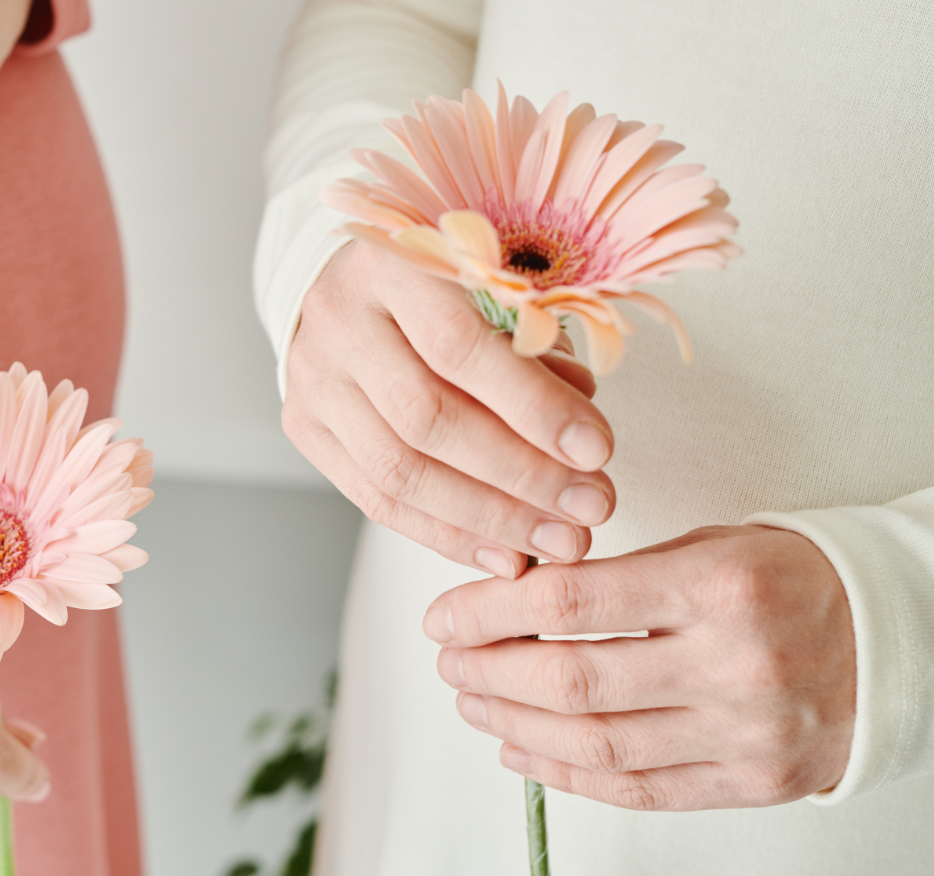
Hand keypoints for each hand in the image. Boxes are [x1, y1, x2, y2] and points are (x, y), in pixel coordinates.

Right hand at [284, 240, 616, 578]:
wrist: (356, 280)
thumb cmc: (447, 277)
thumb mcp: (500, 280)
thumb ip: (537, 346)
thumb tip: (580, 442)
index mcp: (390, 260)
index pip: (458, 347)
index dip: (531, 405)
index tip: (597, 450)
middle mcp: (338, 318)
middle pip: (425, 418)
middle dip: (520, 475)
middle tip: (591, 508)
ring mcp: (312, 376)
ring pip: (396, 471)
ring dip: (489, 518)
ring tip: (557, 541)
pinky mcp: (305, 425)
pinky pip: (375, 498)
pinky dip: (446, 534)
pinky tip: (504, 552)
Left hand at [424, 524, 855, 809]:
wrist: (890, 637)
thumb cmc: (786, 581)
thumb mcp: (706, 546)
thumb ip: (614, 577)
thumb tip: (506, 599)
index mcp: (718, 587)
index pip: (570, 603)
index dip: (489, 612)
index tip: (445, 616)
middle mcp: (735, 664)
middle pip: (572, 681)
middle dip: (489, 673)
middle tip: (450, 660)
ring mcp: (746, 733)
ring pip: (596, 745)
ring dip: (514, 727)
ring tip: (475, 702)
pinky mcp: (754, 782)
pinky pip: (639, 790)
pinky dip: (566, 775)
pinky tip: (523, 751)